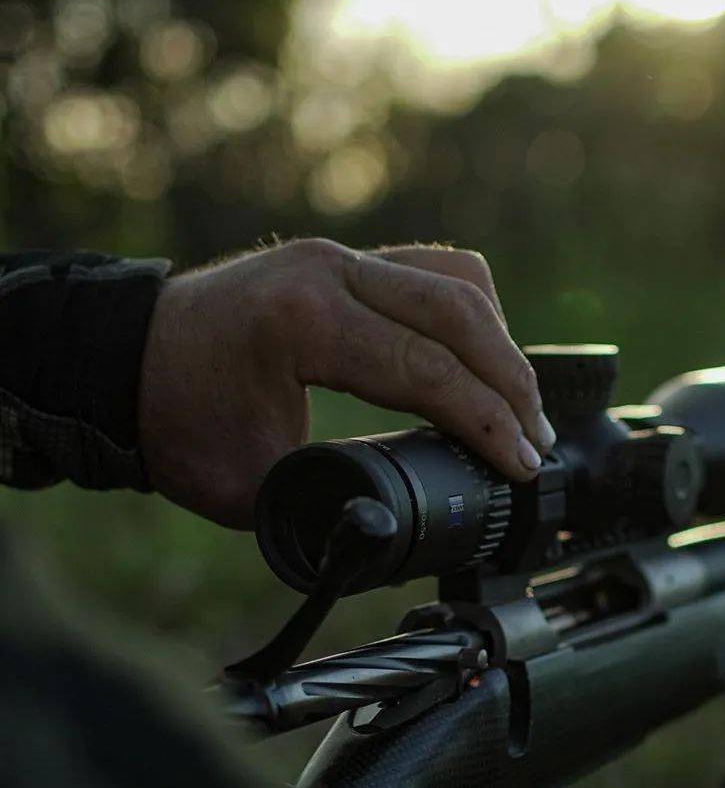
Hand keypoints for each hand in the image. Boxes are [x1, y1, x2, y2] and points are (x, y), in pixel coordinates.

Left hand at [138, 239, 555, 527]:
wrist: (126, 361)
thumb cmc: (177, 420)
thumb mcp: (251, 487)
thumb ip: (330, 508)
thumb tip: (399, 530)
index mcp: (303, 320)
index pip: (427, 369)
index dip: (486, 421)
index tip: (520, 464)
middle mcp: (329, 270)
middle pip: (460, 313)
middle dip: (512, 384)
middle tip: (535, 441)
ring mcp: (341, 256)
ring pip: (457, 281)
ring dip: (500, 344)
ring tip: (519, 407)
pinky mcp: (349, 261)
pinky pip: (435, 271)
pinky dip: (473, 316)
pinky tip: (483, 361)